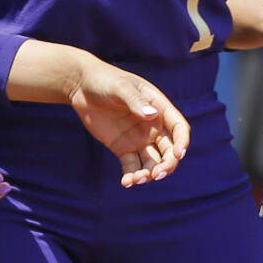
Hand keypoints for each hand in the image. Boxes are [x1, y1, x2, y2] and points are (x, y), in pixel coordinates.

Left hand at [66, 60, 189, 185]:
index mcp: (159, 109)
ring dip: (149, 174)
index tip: (178, 154)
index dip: (182, 142)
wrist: (81, 86)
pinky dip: (131, 176)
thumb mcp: (120, 87)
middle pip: (169, 151)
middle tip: (156, 174)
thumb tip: (153, 115)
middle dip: (167, 165)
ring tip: (135, 180)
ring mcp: (139, 139)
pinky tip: (126, 182)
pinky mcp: (123, 148)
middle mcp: (153, 127)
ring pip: (152, 162)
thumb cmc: (105, 80)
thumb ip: (135, 101)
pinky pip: (132, 166)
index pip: (179, 129)